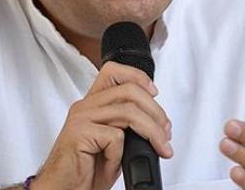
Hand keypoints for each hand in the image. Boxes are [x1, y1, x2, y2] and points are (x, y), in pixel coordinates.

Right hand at [32, 62, 172, 189]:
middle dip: (156, 112)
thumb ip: (128, 127)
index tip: (154, 93)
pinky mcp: (79, 133)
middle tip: (165, 133)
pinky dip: (121, 154)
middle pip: (128, 90)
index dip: (138, 77)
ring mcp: (81, 119)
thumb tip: (157, 125)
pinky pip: (115, 137)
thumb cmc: (84, 171)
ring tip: (159, 148)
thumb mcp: (112, 144)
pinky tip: (113, 164)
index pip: (114, 72)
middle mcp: (85, 107)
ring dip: (152, 132)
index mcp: (92, 105)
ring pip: (128, 111)